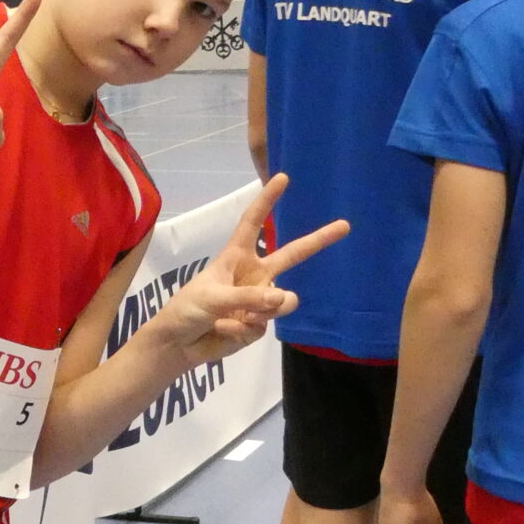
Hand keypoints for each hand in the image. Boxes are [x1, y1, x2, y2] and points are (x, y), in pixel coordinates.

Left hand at [144, 173, 347, 368]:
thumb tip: (285, 298)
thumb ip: (248, 297)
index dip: (267, 200)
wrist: (179, 345)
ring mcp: (259, 300)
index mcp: (236, 257)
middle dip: (318, 240)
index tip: (282, 177)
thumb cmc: (187, 310)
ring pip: (284, 300)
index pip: (253, 223)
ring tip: (239, 317)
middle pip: (291, 254)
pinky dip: (245, 330)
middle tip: (345, 225)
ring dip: (265, 310)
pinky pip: (266, 324)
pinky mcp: (259, 323)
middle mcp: (253, 274)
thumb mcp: (212, 297)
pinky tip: (226, 331)